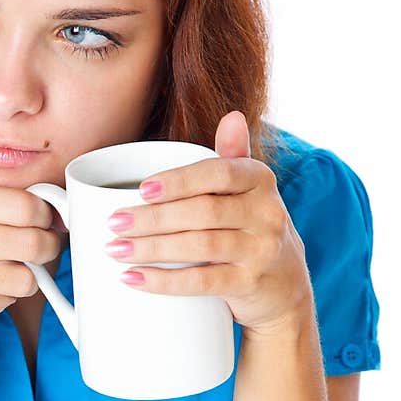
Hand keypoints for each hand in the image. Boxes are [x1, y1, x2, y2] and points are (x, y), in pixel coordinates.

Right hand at [0, 182, 61, 347]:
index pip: (26, 205)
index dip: (44, 216)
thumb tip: (65, 212)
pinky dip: (10, 296)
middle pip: (32, 242)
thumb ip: (13, 204)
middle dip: (46, 247)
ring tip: (5, 272)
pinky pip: (13, 298)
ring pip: (27, 276)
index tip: (43, 222)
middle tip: (38, 250)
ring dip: (27, 276)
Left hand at [104, 111, 312, 337]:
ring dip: (152, 248)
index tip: (141, 190)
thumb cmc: (252, 229)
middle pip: (203, 211)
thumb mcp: (249, 190)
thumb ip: (233, 156)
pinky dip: (164, 281)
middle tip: (114, 223)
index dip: (179, 181)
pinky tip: (133, 278)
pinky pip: (203, 281)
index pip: (218, 173)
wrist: (285, 286)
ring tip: (116, 249)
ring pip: (200, 245)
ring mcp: (262, 251)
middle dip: (153, 218)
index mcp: (260, 180)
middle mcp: (268, 213)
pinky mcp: (251, 284)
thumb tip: (231, 115)